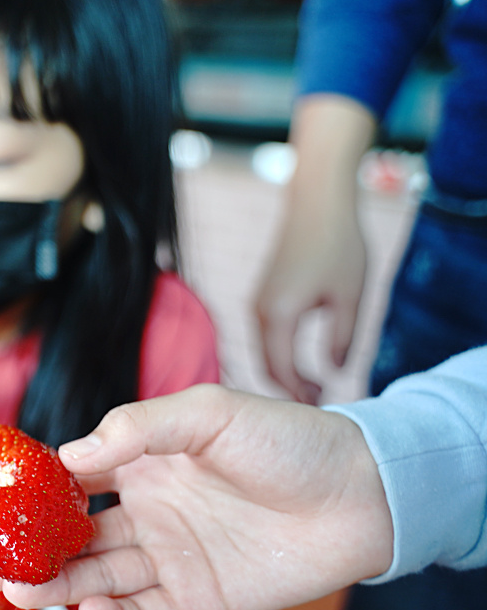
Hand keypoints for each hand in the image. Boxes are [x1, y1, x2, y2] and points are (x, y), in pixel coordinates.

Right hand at [0, 384, 393, 609]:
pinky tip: (92, 609)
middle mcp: (145, 511)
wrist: (360, 494)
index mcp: (142, 462)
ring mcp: (168, 556)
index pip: (72, 478)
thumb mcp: (208, 413)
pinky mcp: (194, 598)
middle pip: (72, 536)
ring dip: (56, 585)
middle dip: (29, 551)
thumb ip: (137, 427)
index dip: (32, 491)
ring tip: (21, 592)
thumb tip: (65, 455)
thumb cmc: (286, 441)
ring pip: (96, 575)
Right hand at [256, 197, 366, 403]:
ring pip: (263, 353)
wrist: (316, 202)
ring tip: (313, 387)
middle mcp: (259, 312)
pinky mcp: (262, 295)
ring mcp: (257, 303)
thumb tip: (335, 372)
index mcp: (278, 315)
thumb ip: (344, 340)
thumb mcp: (352, 296)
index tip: (322, 407)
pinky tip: (301, 361)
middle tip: (319, 403)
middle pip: (266, 366)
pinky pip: (264, 337)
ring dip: (283, 374)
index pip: (281, 370)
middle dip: (289, 389)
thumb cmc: (338, 244)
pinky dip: (279, 356)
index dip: (300, 394)